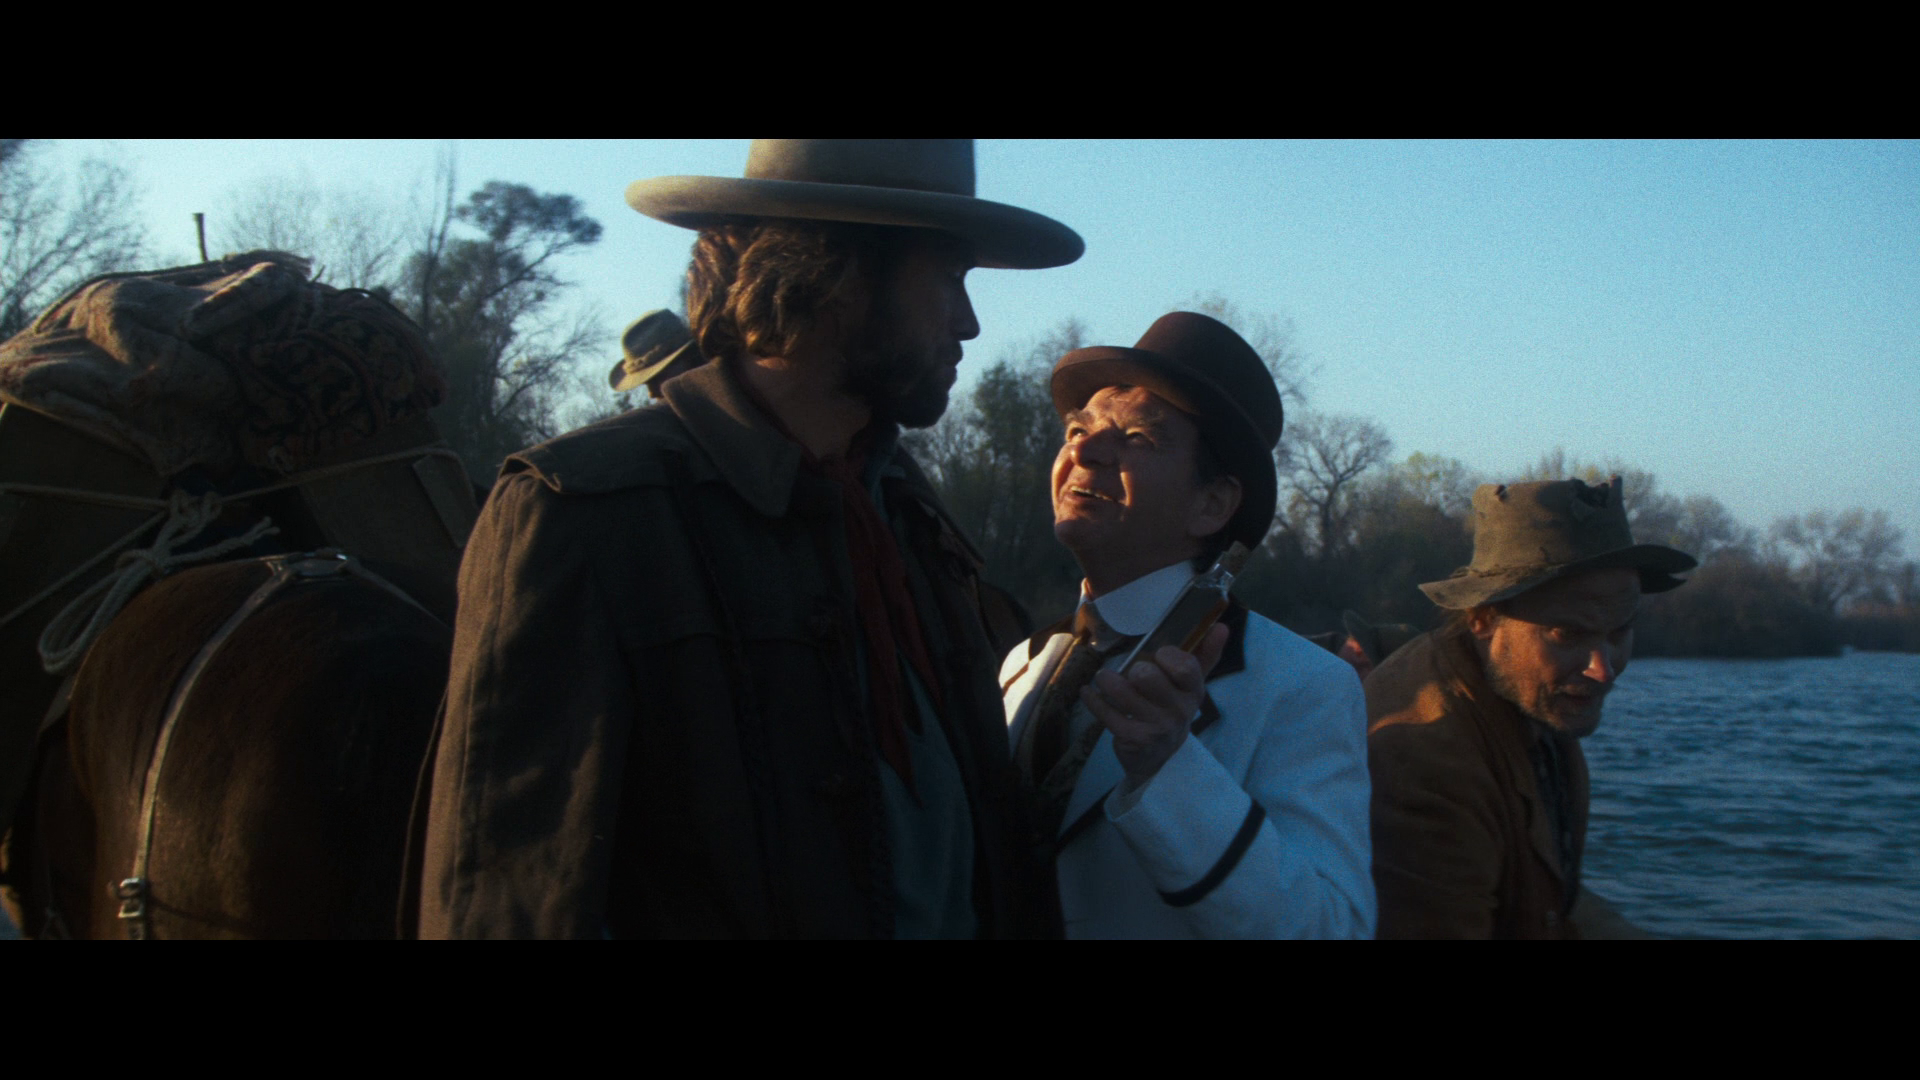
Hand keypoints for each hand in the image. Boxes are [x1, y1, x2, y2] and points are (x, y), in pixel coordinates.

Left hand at [1082, 622, 1229, 783]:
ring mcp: (1156, 726)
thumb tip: (1222, 626)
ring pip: (1122, 691)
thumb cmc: (1173, 709)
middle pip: (1147, 675)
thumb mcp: (1191, 685)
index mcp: (1194, 692)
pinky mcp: (1133, 738)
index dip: (1167, 655)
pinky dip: (1093, 699)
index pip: (1185, 666)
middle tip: (1130, 672)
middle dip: (1134, 668)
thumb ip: (1206, 654)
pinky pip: (1106, 712)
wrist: (1161, 757)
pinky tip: (1089, 692)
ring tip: (1104, 678)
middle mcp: (1178, 711)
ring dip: (1107, 680)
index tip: (1158, 655)